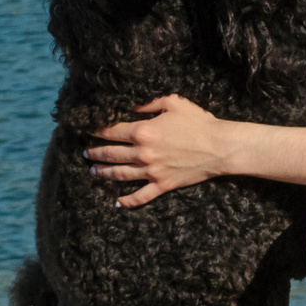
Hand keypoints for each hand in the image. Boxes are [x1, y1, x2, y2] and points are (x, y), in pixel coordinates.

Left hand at [86, 94, 233, 208]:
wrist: (219, 147)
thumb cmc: (198, 122)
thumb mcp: (173, 102)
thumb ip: (148, 103)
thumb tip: (130, 106)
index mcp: (143, 132)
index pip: (112, 132)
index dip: (97, 131)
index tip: (89, 130)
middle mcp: (143, 153)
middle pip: (111, 154)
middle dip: (95, 153)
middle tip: (86, 153)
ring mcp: (152, 172)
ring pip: (120, 175)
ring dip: (104, 173)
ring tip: (94, 171)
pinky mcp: (162, 185)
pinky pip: (141, 197)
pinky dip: (127, 201)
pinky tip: (117, 203)